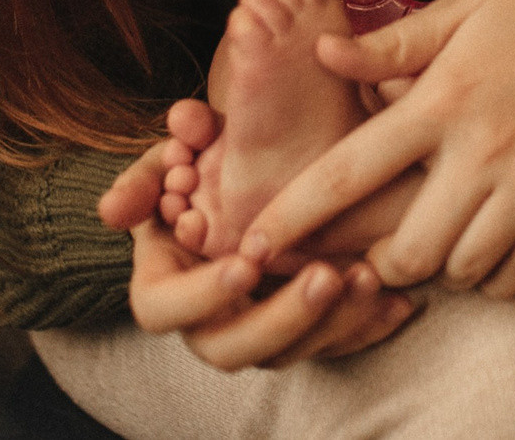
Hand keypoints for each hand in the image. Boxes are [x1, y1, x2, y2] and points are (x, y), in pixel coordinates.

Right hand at [99, 100, 417, 368]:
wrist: (250, 167)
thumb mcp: (170, 158)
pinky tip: (401, 303)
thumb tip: (112, 211)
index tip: (245, 261)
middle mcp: (207, 319)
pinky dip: (368, 327)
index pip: (162, 311)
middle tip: (325, 276)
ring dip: (333, 323)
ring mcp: (258, 330)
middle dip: (281, 319)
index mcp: (163, 283)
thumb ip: (148, 173)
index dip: (201, 295)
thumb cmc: (199, 165)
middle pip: (232, 349)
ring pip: (291, 355)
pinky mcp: (305, 331)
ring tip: (370, 277)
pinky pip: (336, 345)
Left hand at [240, 0, 514, 298]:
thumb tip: (321, 54)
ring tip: (435, 245)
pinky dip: (496, 275)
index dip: (293, 216)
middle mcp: (485, 147)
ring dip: (439, 268)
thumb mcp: (467, 7)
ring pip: (463, 268)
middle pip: (406, 247)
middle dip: (377, 262)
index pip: (348, 171)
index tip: (254, 243)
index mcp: (443, 95)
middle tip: (370, 252)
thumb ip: (391, 42)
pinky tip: (489, 249)